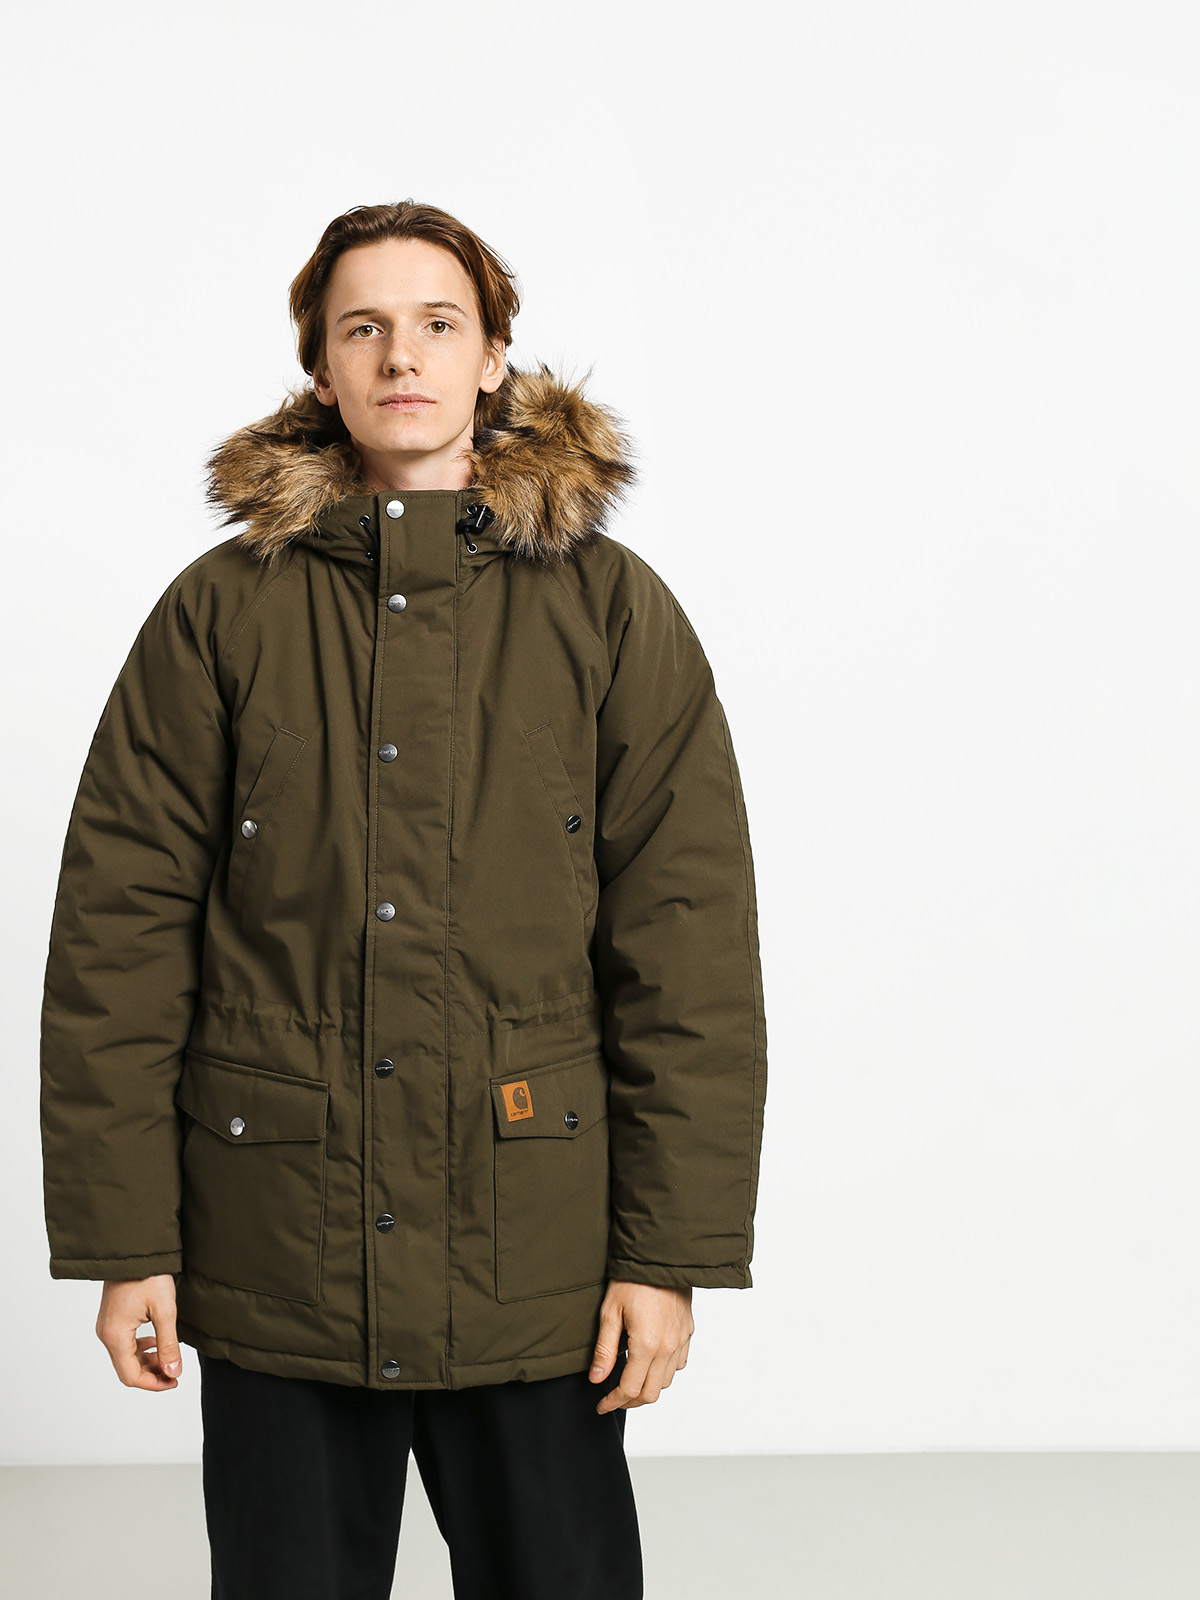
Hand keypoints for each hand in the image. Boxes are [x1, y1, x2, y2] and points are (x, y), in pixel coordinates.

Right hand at [96, 1275, 182, 1389]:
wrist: (133, 1248)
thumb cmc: (148, 1274)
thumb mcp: (164, 1310)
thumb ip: (168, 1345)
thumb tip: (173, 1373)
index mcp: (115, 1336)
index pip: (130, 1375)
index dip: (153, 1384)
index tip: (174, 1381)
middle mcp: (106, 1334)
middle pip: (127, 1368)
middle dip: (152, 1374)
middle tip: (175, 1372)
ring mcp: (107, 1326)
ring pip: (126, 1356)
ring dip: (147, 1361)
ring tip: (169, 1358)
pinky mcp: (112, 1318)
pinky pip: (124, 1343)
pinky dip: (141, 1347)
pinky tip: (157, 1341)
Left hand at [589, 1280, 693, 1413]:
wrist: (660, 1255)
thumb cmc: (632, 1279)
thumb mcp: (610, 1312)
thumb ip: (604, 1350)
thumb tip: (597, 1379)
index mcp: (646, 1345)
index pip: (630, 1389)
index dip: (613, 1402)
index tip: (601, 1405)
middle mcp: (668, 1347)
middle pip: (650, 1393)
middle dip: (630, 1401)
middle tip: (613, 1398)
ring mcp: (681, 1340)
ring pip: (666, 1381)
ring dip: (647, 1387)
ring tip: (630, 1380)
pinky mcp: (688, 1331)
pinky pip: (679, 1363)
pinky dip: (664, 1371)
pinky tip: (650, 1363)